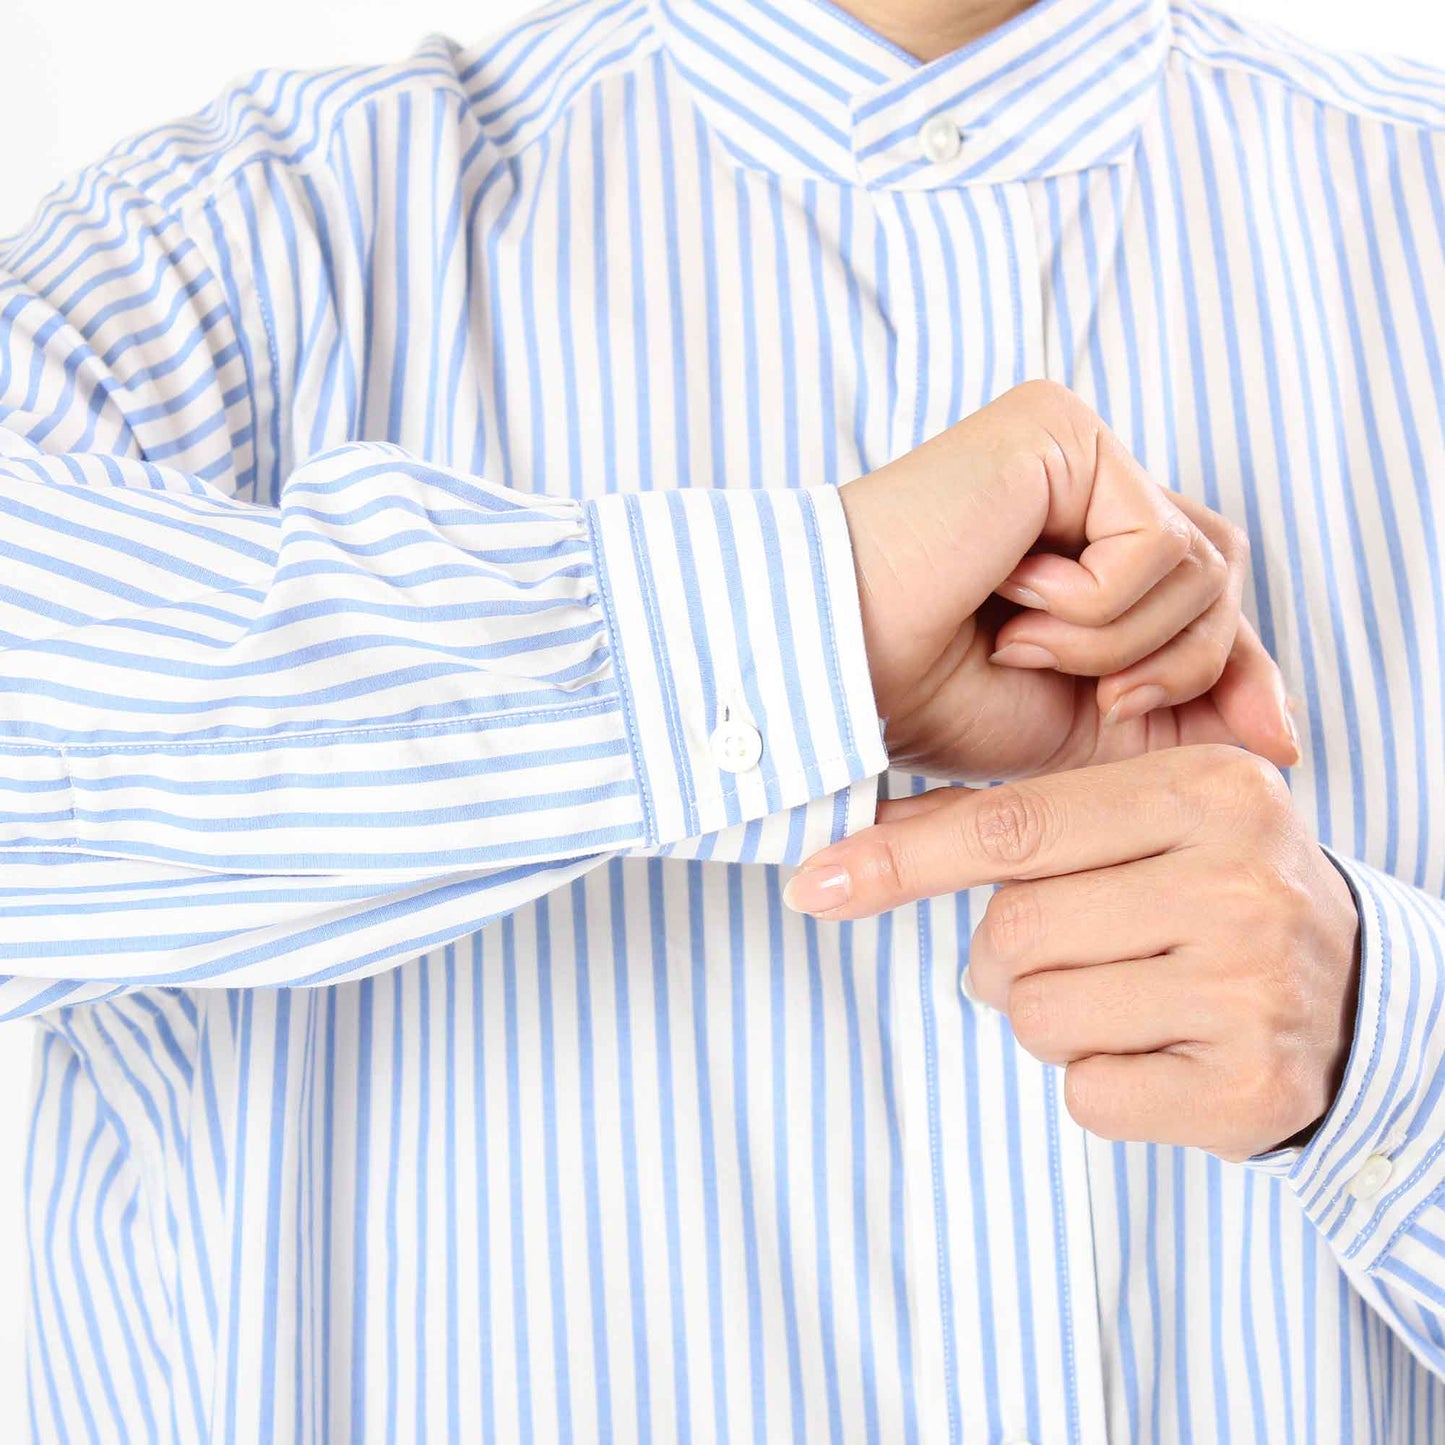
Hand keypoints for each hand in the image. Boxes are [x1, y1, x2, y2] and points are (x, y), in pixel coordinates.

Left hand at [783, 745, 1361, 1159]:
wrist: (1354, 994)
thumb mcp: (1136, 825)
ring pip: (1039, 1017)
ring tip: (1127, 997)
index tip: (813, 885)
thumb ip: (1010, 820)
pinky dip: (1098, 1081)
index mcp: (1207, 791)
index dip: (900, 858)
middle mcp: (1240, 882)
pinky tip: (1163, 1051)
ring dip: (1049, 1018)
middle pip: (1013, 931)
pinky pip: (1086, 1095)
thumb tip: (861, 836)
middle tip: (1073, 952)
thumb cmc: (1208, 892)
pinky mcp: (1251, 1088)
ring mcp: (1253, 989)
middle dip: (1004, 958)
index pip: (1012, 824)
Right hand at [840, 380, 1297, 781]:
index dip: (1240, 660)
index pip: (1205, 583)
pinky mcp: (1059, 429)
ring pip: (1199, 563)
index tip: (1275, 741)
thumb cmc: (928, 691)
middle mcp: (1082, 475)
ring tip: (1022, 643)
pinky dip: (1096, 608)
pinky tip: (1013, 596)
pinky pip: (1153, 543)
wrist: (836, 665)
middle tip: (1099, 698)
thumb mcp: (1081, 722)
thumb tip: (1285, 729)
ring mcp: (1072, 444)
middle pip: (1221, 570)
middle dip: (1184, 662)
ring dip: (1117, 644)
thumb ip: (1179, 710)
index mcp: (1079, 535)